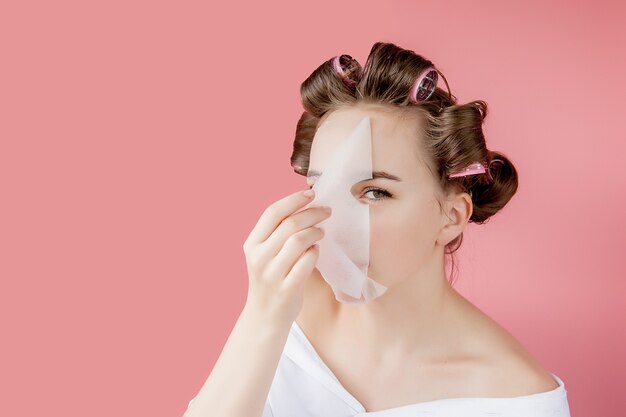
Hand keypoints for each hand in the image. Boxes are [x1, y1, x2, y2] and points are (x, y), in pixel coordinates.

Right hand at [242, 188, 330, 327]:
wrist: (264, 317)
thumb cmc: (270, 279)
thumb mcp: (264, 254)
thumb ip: (278, 233)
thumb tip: (306, 205)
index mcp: (251, 244)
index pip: (272, 212)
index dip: (294, 200)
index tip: (312, 193)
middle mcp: (259, 257)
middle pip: (289, 224)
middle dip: (312, 213)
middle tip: (327, 211)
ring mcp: (271, 274)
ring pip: (299, 241)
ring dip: (316, 232)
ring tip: (322, 232)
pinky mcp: (286, 289)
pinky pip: (307, 263)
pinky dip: (315, 253)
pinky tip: (317, 251)